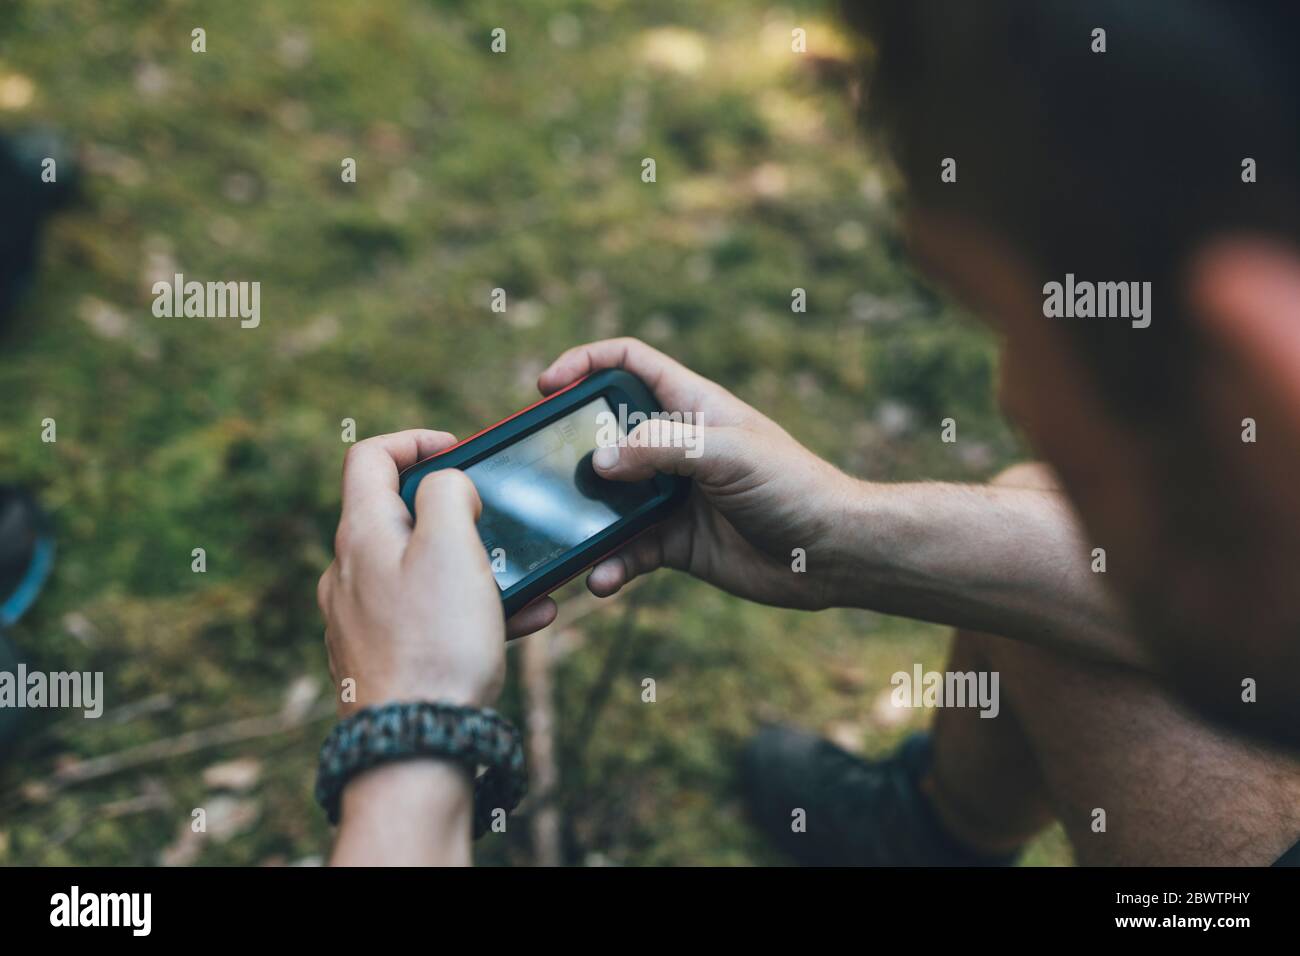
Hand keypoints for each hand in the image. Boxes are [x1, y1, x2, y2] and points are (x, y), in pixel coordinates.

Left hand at [317, 430, 556, 715]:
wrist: (415, 747)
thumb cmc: (436, 644)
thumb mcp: (452, 546)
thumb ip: (449, 493)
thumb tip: (447, 484)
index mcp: (361, 534)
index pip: (369, 457)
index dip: (415, 440)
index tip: (460, 450)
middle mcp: (349, 573)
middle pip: (399, 515)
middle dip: (459, 513)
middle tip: (500, 522)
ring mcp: (360, 618)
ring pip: (422, 570)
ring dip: (477, 565)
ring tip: (529, 582)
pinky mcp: (381, 658)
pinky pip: (428, 616)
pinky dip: (471, 609)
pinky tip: (524, 622)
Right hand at [539, 338, 860, 609]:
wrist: (832, 553)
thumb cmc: (792, 486)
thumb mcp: (727, 453)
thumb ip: (661, 448)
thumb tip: (599, 461)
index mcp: (693, 406)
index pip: (629, 363)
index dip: (585, 363)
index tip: (546, 386)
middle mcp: (678, 447)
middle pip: (607, 432)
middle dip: (571, 448)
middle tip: (539, 469)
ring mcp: (674, 496)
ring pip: (610, 499)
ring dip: (585, 517)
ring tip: (563, 534)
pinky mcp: (676, 543)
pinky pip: (629, 550)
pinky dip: (611, 564)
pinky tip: (602, 579)